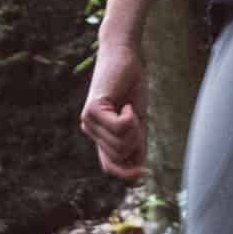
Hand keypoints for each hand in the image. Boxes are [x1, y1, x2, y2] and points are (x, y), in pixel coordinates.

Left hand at [80, 41, 146, 178]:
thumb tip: (137, 176)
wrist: (125, 57)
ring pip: (120, 144)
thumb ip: (135, 146)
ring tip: (131, 109)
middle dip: (136, 143)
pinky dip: (131, 118)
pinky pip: (119, 129)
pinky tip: (127, 105)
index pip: (110, 168)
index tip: (143, 173)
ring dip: (135, 129)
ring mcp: (88, 121)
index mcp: (100, 135)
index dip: (127, 175)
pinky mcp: (92, 110)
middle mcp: (90, 130)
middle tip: (137, 119)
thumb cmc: (132, 87)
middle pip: (120, 157)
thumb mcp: (137, 122)